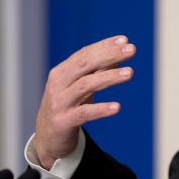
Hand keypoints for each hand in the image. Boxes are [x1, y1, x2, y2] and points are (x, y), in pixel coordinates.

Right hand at [34, 35, 136, 169]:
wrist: (47, 137)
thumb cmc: (68, 105)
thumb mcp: (81, 85)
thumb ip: (99, 70)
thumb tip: (121, 52)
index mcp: (62, 72)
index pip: (84, 54)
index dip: (105, 46)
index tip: (125, 40)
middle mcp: (58, 84)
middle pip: (85, 65)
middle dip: (109, 55)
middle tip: (132, 50)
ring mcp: (60, 103)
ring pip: (85, 85)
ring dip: (109, 77)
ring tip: (130, 72)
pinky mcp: (64, 122)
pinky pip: (84, 113)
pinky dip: (100, 109)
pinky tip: (117, 107)